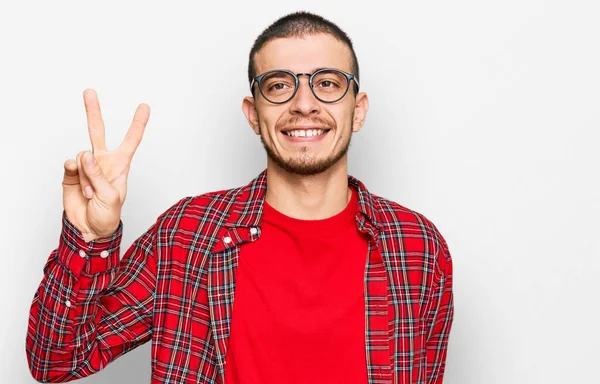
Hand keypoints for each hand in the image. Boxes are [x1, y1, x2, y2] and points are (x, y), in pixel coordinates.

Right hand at [61, 89, 149, 241]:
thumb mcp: (111, 196)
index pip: (131, 140)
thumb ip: (98, 175)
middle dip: (93, 112)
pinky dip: (75, 173)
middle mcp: (103, 162)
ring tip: (91, 193)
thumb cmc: (108, 214)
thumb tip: (85, 155)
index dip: (138, 124)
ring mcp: (86, 166)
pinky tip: (79, 184)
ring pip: (83, 156)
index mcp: (120, 165)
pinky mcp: (72, 173)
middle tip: (89, 92)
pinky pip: (70, 164)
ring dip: (87, 176)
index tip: (144, 106)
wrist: (89, 229)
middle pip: (98, 131)